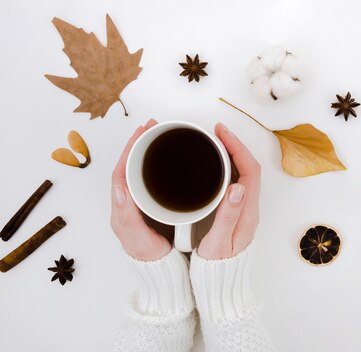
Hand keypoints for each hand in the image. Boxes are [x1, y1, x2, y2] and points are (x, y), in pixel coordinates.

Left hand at [110, 119, 171, 260]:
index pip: (121, 172)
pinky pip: (151, 180)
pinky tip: (168, 160)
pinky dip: (157, 165)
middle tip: (152, 126)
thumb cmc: (152, 259)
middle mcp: (129, 204)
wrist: (163, 274)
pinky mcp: (154, 208)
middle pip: (129, 167)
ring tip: (158, 136)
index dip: (129, 150)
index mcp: (122, 209)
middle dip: (138, 144)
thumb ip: (128, 217)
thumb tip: (119, 189)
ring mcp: (140, 205)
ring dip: (146, 152)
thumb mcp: (139, 240)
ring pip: (139, 172)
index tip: (141, 132)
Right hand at [197, 123, 260, 258]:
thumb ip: (228, 216)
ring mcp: (243, 210)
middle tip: (215, 131)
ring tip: (213, 142)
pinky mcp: (235, 213)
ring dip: (231, 154)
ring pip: (242, 173)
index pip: (249, 170)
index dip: (237, 147)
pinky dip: (225, 167)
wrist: (221, 285)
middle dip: (234, 144)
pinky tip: (211, 165)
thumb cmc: (218, 268)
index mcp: (247, 212)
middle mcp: (248, 208)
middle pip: (248, 167)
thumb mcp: (218, 244)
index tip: (220, 132)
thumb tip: (237, 187)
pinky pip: (235, 182)